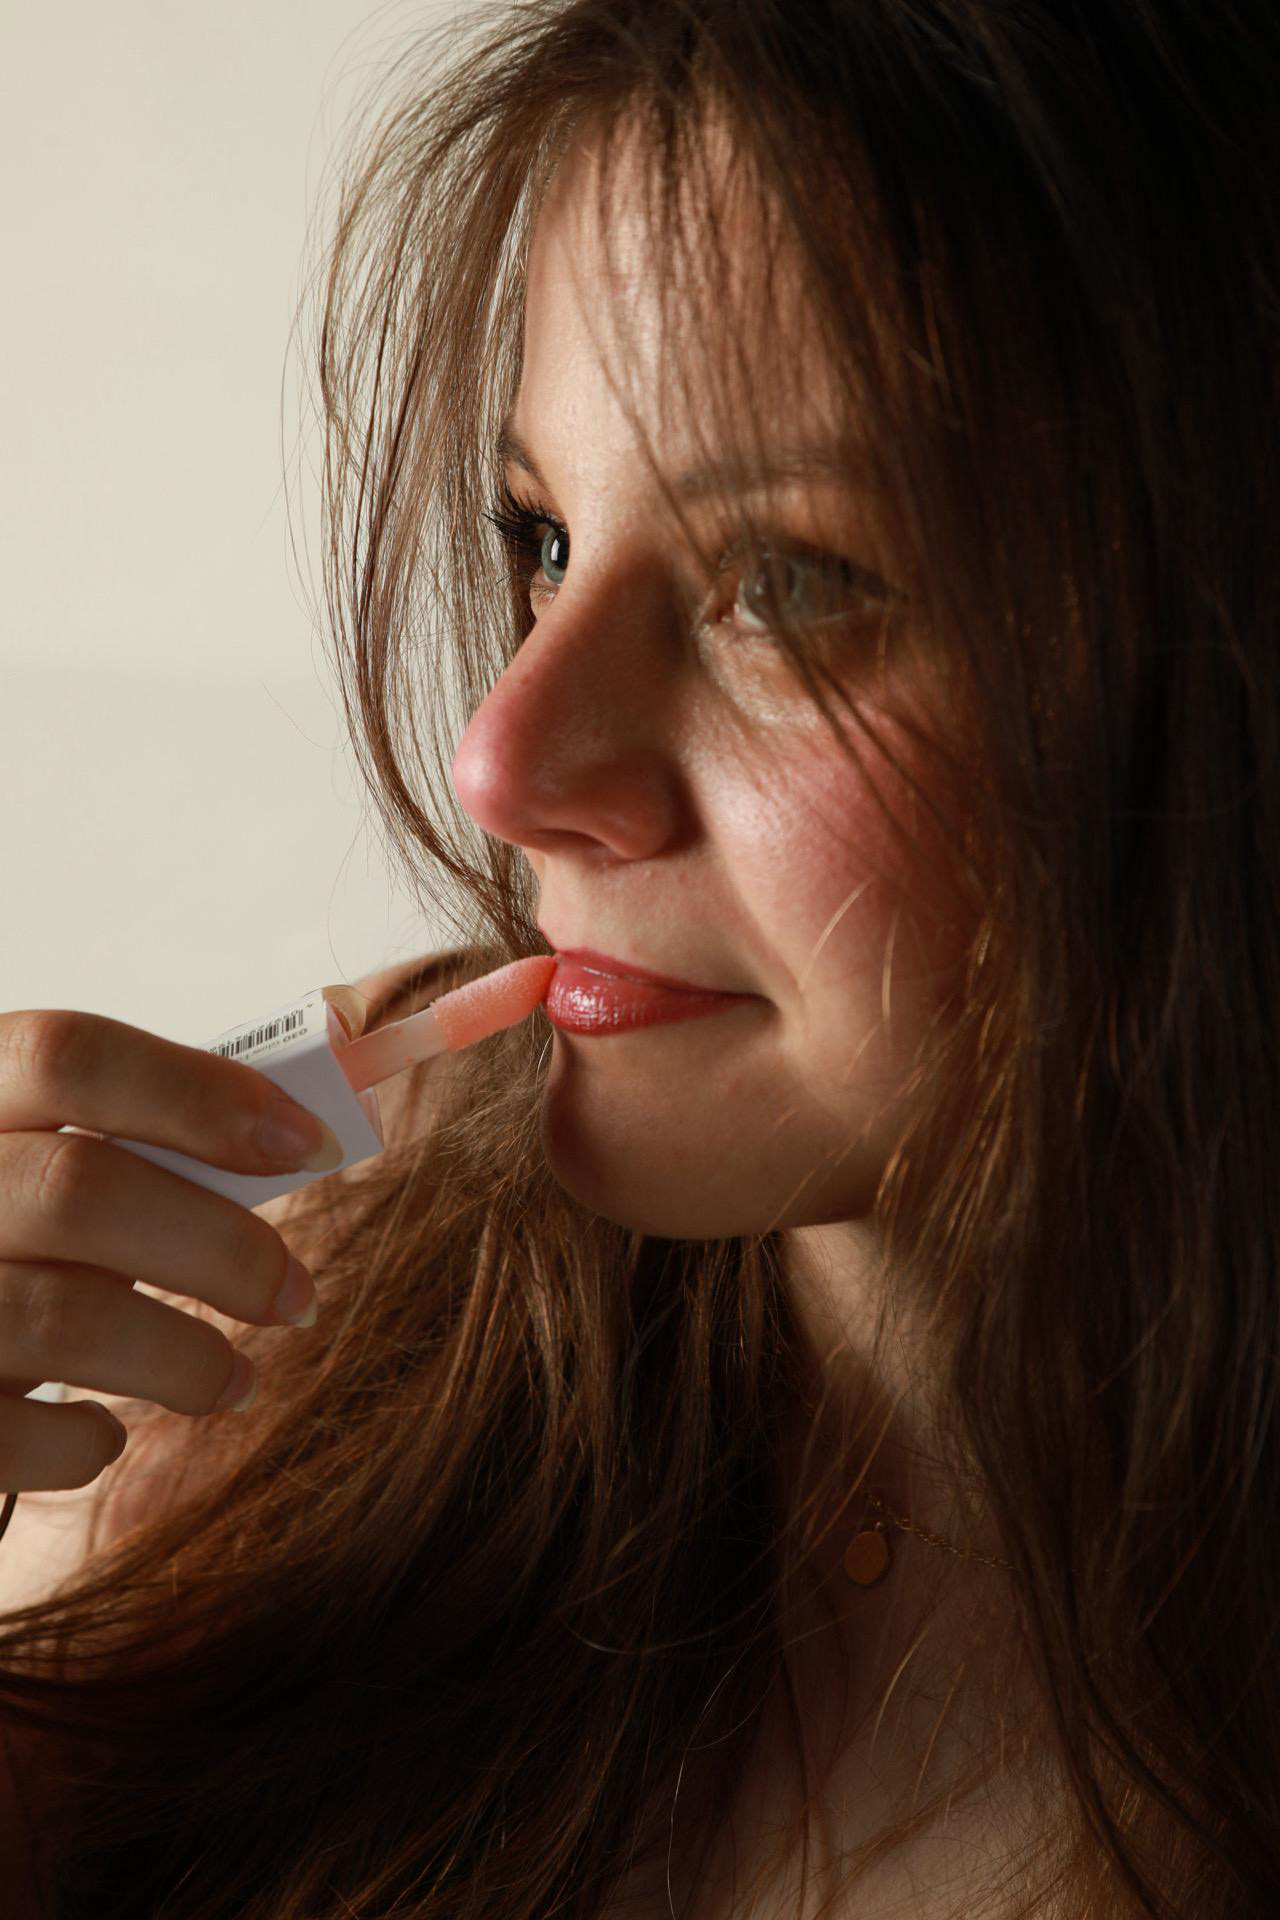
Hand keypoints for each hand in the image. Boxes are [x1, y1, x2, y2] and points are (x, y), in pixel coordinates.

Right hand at [0, 1007, 340, 1492]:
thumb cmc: (1, 1229)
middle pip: (78, 1191)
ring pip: (64, 1316)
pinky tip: (107, 1432)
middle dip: (220, 1249)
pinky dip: (86, 1443)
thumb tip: (312, 1100)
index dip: (201, 1095)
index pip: (68, 1055)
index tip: (310, 1146)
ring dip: (184, 1357)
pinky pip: (12, 1438)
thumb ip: (136, 1127)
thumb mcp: (35, 1147)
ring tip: (236, 1380)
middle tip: (296, 1296)